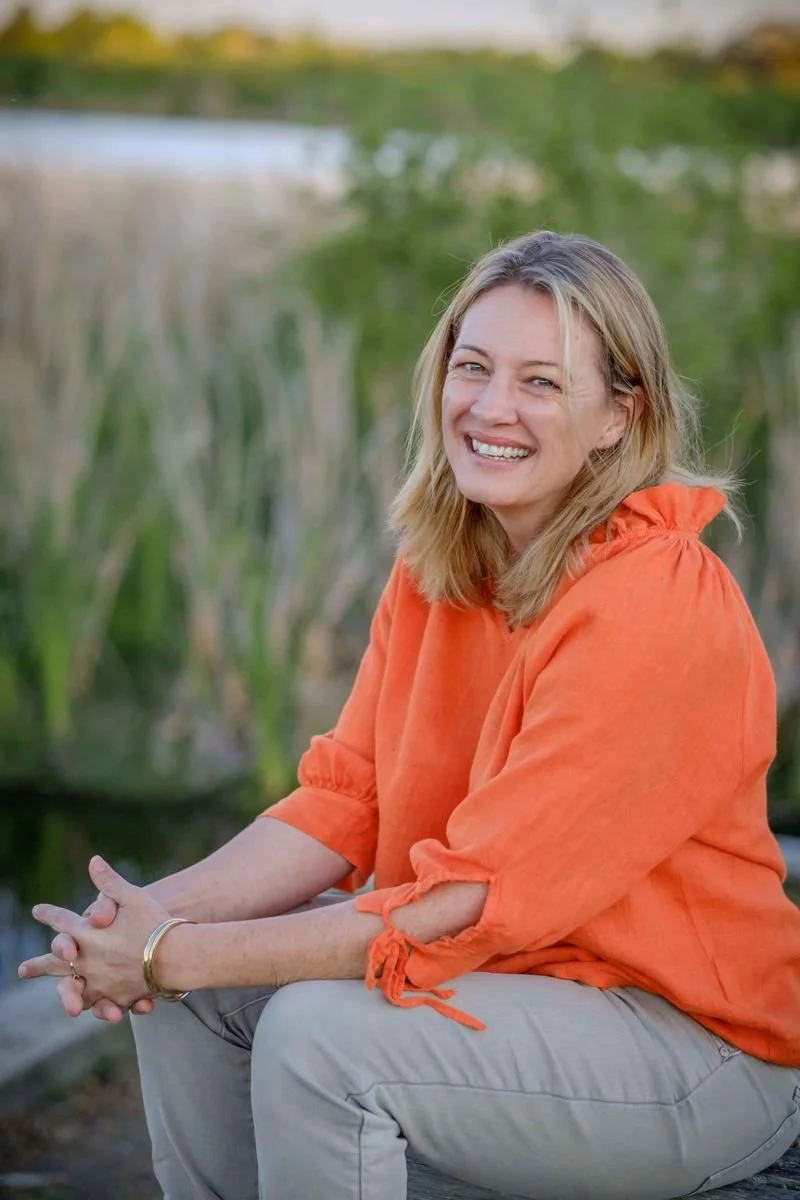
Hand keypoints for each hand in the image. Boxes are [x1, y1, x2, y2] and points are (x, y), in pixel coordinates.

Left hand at [19, 857, 172, 1013]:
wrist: (177, 956)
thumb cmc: (155, 923)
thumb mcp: (132, 897)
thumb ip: (109, 883)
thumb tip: (93, 861)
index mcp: (87, 934)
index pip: (62, 920)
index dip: (49, 914)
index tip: (37, 911)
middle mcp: (87, 960)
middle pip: (56, 962)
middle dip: (38, 964)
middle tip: (22, 970)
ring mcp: (100, 982)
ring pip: (73, 989)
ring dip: (63, 993)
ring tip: (57, 998)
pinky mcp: (116, 997)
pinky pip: (101, 1004)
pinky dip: (97, 1006)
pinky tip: (91, 1009)